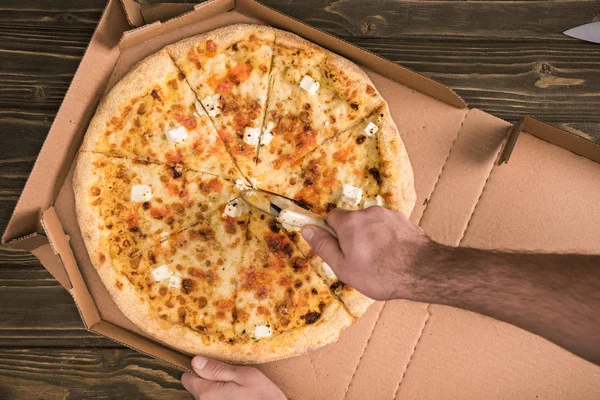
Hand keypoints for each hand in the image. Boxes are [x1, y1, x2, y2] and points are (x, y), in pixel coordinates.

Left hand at [181, 356, 285, 399]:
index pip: (187, 379)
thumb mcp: (244, 375)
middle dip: (209, 381)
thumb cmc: (262, 397)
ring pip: (206, 397)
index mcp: (207, 392)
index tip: (210, 366)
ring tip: (235, 390)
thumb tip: (196, 361)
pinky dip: (222, 398)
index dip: (198, 370)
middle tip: (230, 378)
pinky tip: (236, 398)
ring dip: (216, 391)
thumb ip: (218, 369)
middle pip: (197, 389)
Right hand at [301, 206, 431, 300]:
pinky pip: (390, 228)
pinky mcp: (406, 221)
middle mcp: (369, 212)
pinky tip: (394, 256)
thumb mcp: (343, 266)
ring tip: (381, 261)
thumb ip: (323, 245)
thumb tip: (306, 229)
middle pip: (354, 221)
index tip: (340, 250)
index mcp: (350, 221)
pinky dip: (389, 239)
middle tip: (360, 260)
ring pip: (373, 224)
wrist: (421, 271)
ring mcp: (390, 215)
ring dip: (372, 237)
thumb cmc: (378, 273)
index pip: (332, 217)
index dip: (333, 234)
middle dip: (354, 236)